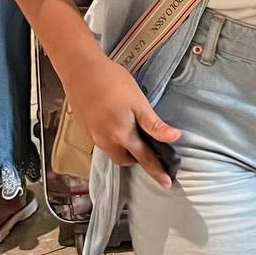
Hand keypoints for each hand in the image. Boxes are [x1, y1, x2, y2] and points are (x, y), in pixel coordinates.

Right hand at [63, 53, 180, 188]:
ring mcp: (93, 135)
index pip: (144, 159)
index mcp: (122, 135)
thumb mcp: (138, 101)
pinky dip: (113, 141)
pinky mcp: (85, 127)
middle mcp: (106, 140)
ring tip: (134, 139)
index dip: (156, 171)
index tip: (167, 185)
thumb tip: (175, 138)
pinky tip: (116, 126)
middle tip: (149, 152)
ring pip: (112, 151)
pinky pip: (102, 142)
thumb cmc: (113, 81)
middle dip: (137, 160)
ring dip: (124, 150)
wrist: (80, 69)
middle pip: (125, 159)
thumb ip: (154, 124)